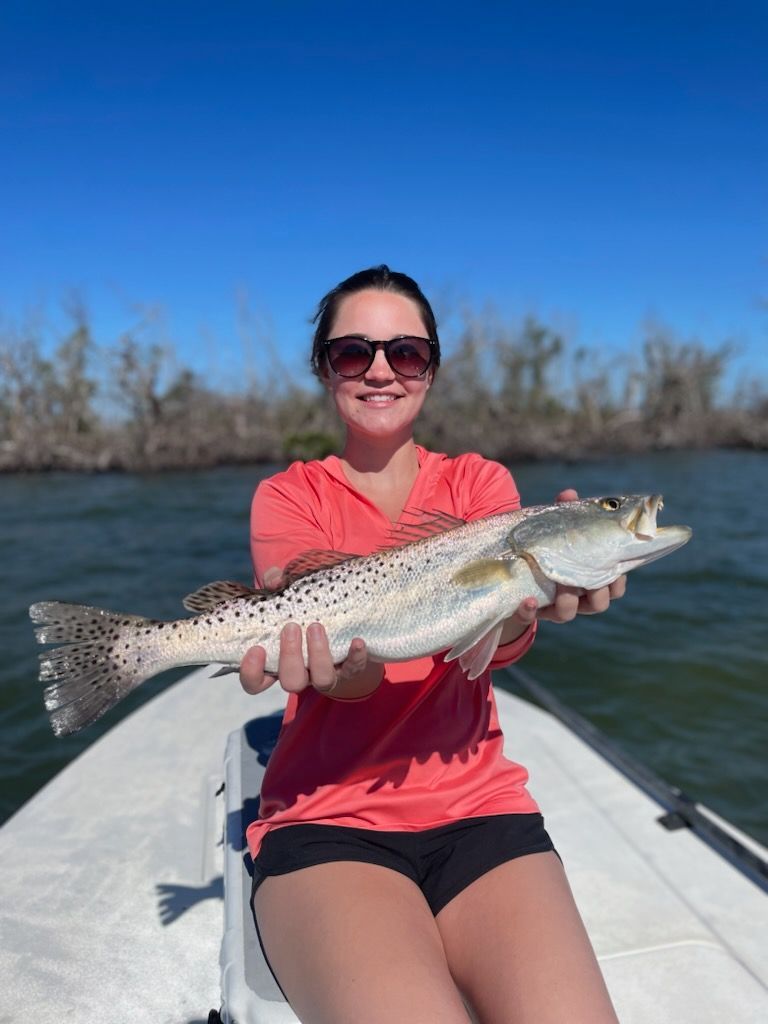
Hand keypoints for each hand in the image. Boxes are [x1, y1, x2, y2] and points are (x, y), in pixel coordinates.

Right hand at [239, 566, 380, 697]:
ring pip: (322, 680)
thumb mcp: (286, 591)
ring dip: (319, 655)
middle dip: (290, 657)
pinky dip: (355, 658)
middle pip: (291, 682)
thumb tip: (276, 580)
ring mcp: (324, 673)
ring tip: (317, 627)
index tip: (256, 649)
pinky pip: (353, 670)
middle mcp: (301, 673)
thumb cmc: (302, 605)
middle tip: (292, 627)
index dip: (251, 673)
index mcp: (276, 662)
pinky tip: (356, 641)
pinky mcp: (349, 669)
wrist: (339, 616)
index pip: (256, 682)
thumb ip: (275, 582)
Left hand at [539, 488, 625, 622]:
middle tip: (590, 581)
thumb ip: (564, 513)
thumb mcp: (556, 530)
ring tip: (561, 586)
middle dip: (597, 595)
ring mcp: (551, 606)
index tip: (616, 572)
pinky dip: (529, 611)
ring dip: (567, 603)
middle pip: (598, 604)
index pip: (614, 587)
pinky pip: (530, 617)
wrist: (510, 572)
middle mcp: (575, 597)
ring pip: (568, 614)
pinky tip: (527, 601)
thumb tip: (569, 494)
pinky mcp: (527, 611)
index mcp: (589, 578)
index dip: (618, 583)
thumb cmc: (546, 548)